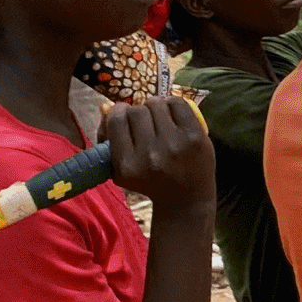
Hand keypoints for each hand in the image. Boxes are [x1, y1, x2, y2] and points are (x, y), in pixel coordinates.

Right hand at [105, 93, 212, 215]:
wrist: (186, 199)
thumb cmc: (149, 182)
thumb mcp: (121, 171)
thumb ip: (110, 140)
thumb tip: (106, 106)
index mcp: (128, 165)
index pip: (116, 121)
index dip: (117, 112)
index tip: (123, 115)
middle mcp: (150, 154)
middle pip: (136, 111)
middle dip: (137, 112)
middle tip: (144, 121)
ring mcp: (175, 144)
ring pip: (156, 104)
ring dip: (154, 107)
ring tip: (157, 117)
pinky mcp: (195, 136)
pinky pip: (178, 103)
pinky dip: (171, 103)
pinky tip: (171, 113)